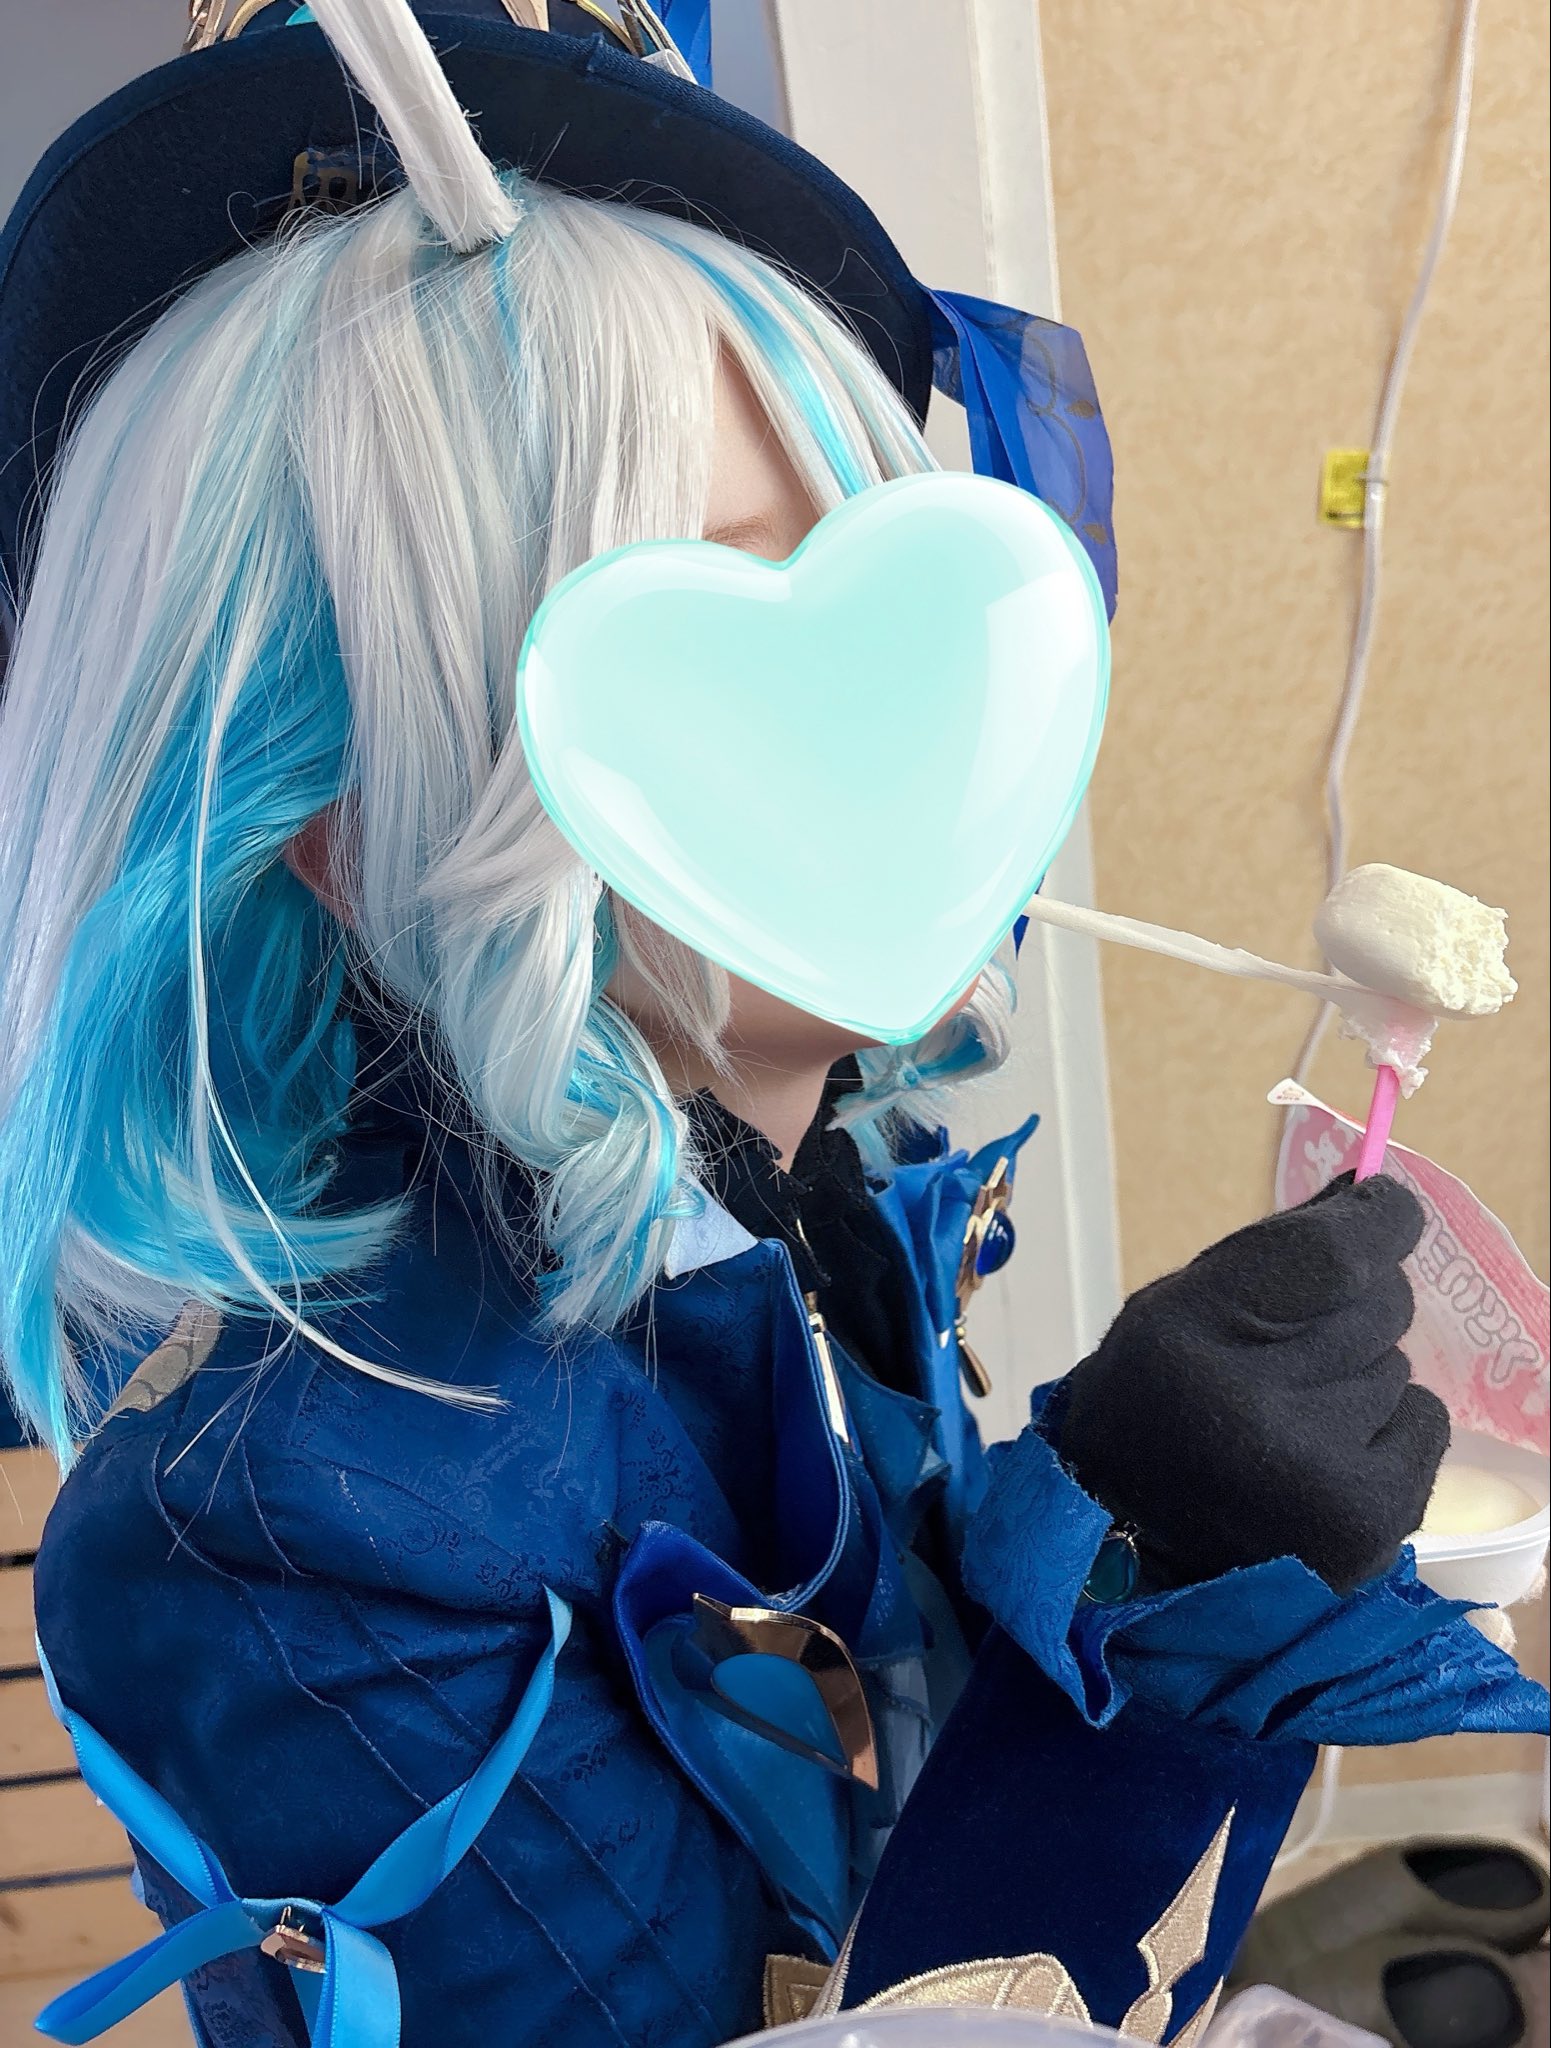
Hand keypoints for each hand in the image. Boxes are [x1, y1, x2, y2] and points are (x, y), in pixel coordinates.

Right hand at [1054, 1174, 1448, 1594]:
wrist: (1126, 1537)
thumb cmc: (1160, 1402)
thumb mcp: (1179, 1304)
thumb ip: (1275, 1251)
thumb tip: (1375, 1193)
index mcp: (1185, 1335)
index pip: (1333, 1253)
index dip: (1377, 1219)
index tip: (1383, 1209)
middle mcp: (1251, 1408)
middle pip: (1380, 1304)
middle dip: (1356, 1308)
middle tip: (1303, 1344)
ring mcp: (1314, 1477)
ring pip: (1400, 1367)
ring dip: (1364, 1378)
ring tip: (1300, 1415)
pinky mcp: (1365, 1525)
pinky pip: (1427, 1425)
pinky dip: (1391, 1431)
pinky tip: (1331, 1456)